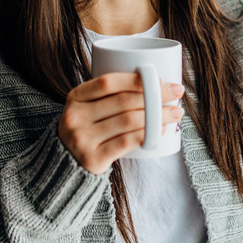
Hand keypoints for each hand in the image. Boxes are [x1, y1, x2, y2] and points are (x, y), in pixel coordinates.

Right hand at [58, 73, 184, 174]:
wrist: (66, 163)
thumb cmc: (88, 129)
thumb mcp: (87, 107)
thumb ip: (109, 95)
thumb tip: (155, 82)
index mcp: (75, 97)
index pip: (108, 82)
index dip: (137, 79)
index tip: (161, 79)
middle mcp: (75, 116)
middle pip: (123, 101)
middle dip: (155, 96)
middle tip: (176, 93)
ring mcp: (82, 139)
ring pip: (128, 121)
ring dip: (158, 116)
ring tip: (175, 113)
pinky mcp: (92, 158)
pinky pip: (126, 142)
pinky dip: (148, 135)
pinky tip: (162, 131)